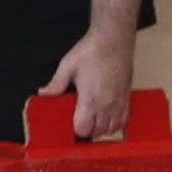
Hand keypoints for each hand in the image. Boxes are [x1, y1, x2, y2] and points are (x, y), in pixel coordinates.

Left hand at [39, 25, 133, 141]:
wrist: (114, 38)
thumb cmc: (92, 50)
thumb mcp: (67, 66)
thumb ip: (56, 84)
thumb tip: (44, 94)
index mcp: (90, 99)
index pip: (83, 129)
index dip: (74, 130)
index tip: (70, 123)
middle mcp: (107, 104)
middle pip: (96, 133)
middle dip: (86, 130)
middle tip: (78, 120)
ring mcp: (119, 102)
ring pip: (111, 130)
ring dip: (100, 129)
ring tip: (91, 119)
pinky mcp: (127, 97)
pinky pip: (123, 122)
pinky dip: (114, 124)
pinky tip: (106, 116)